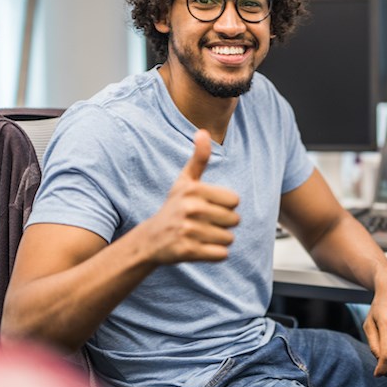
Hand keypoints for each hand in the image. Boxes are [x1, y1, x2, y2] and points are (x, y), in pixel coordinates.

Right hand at [137, 129, 239, 264]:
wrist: (150, 239)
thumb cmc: (173, 207)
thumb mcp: (185, 181)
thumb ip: (199, 158)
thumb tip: (203, 132)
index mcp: (194, 190)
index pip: (235, 201)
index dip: (225, 206)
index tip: (208, 207)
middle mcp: (191, 209)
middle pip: (234, 220)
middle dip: (223, 224)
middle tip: (203, 223)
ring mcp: (189, 231)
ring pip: (229, 239)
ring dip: (219, 240)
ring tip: (200, 235)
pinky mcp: (188, 251)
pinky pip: (221, 255)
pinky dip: (215, 254)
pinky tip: (199, 248)